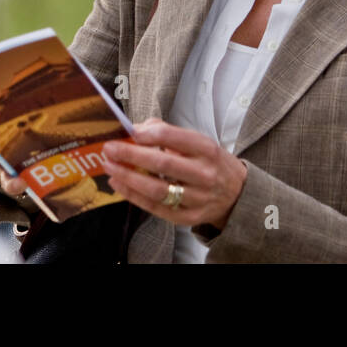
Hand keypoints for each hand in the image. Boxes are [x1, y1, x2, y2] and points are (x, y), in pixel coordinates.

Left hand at [101, 117, 247, 230]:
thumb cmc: (210, 163)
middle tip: (109, 148)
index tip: (129, 131)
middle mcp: (204, 174)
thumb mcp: (199, 142)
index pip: (174, 137)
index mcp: (206, 149)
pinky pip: (156, 208)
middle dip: (131, 155)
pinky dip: (134, 196)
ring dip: (128, 177)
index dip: (148, 134)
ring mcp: (197, 198)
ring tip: (109, 167)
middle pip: (162, 163)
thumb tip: (136, 129)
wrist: (237, 194)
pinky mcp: (189, 217)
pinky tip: (119, 185)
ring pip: (157, 189)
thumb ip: (167, 132)